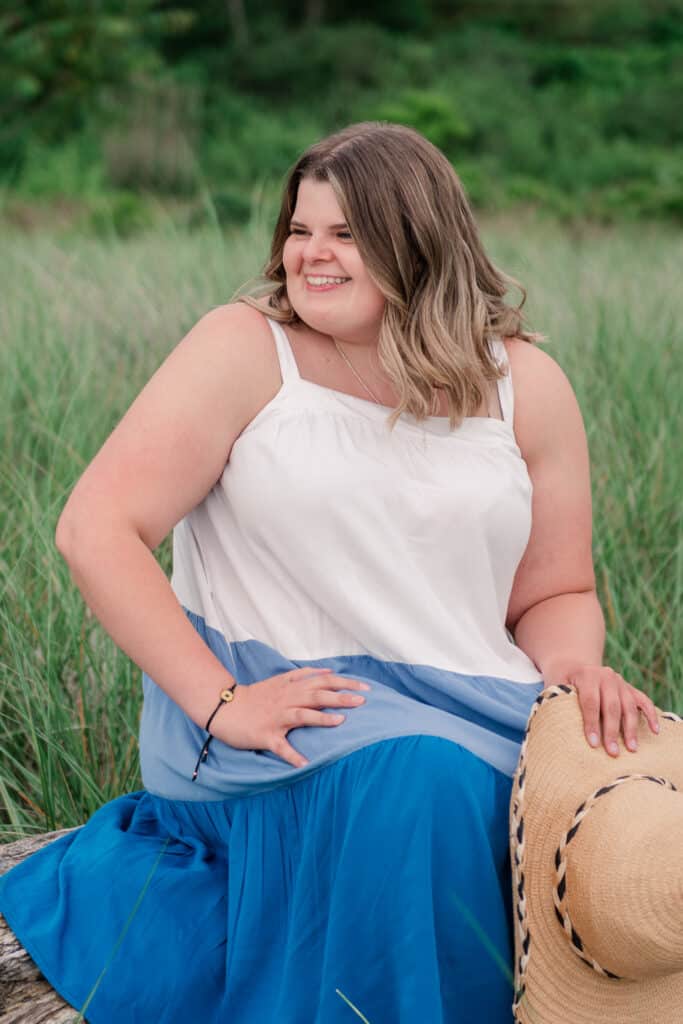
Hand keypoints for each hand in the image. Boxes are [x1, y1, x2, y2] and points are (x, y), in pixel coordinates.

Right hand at [208, 667, 369, 768]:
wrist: (225, 708)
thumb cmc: (255, 697)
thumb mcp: (280, 680)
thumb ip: (303, 676)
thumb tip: (328, 672)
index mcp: (291, 688)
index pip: (322, 681)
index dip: (344, 683)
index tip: (365, 687)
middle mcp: (286, 700)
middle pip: (316, 695)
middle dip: (340, 697)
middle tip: (362, 700)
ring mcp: (276, 718)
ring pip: (302, 715)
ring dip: (321, 718)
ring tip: (341, 722)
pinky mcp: (266, 735)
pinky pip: (280, 746)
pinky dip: (292, 755)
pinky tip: (304, 764)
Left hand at [566, 665, 659, 756]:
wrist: (572, 665)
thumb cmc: (561, 682)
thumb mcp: (554, 686)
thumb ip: (557, 702)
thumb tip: (557, 729)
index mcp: (586, 675)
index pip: (590, 702)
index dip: (591, 723)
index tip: (593, 744)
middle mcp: (605, 676)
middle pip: (611, 706)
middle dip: (612, 730)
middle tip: (612, 752)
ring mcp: (620, 681)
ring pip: (628, 705)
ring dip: (630, 728)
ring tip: (631, 748)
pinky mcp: (629, 687)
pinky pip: (643, 701)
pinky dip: (650, 715)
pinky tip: (654, 731)